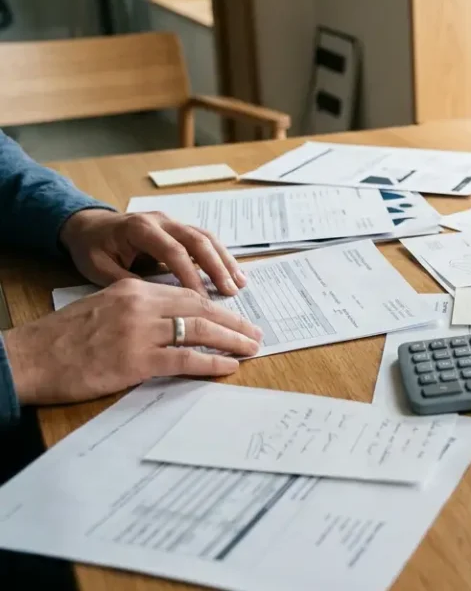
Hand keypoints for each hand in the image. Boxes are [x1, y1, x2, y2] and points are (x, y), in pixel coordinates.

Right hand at [2, 278, 262, 405]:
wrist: (29, 358)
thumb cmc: (62, 339)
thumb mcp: (102, 309)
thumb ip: (136, 310)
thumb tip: (172, 321)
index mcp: (133, 290)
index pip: (187, 294)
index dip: (216, 307)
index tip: (235, 317)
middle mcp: (140, 305)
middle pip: (201, 309)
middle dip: (233, 322)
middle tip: (255, 333)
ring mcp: (139, 332)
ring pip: (199, 331)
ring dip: (232, 340)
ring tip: (251, 349)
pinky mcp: (136, 360)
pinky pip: (186, 359)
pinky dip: (212, 362)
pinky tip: (229, 366)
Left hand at [60, 209, 245, 295]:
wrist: (88, 226)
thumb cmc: (92, 249)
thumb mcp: (99, 268)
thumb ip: (127, 282)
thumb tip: (158, 301)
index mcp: (140, 229)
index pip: (172, 251)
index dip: (190, 275)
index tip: (202, 299)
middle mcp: (161, 221)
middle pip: (197, 240)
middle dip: (217, 267)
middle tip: (231, 291)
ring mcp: (173, 222)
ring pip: (207, 238)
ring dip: (225, 261)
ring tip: (240, 284)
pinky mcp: (179, 229)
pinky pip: (205, 240)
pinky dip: (221, 257)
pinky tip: (234, 274)